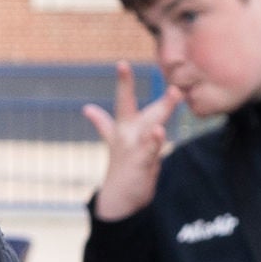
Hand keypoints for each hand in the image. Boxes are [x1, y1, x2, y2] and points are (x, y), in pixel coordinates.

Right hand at [82, 60, 179, 222]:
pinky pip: (150, 150)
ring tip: (174, 93)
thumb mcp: (113, 141)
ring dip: (161, 109)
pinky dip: (155, 141)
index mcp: (123, 127)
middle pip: (135, 107)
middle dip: (131, 89)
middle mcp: (127, 134)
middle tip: (131, 66)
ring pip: (150, 125)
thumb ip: (102, 124)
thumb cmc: (121, 166)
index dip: (124, 81)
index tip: (122, 63)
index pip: (124, 100)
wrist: (119, 199)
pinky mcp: (142, 163)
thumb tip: (87, 108)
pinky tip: (160, 132)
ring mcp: (134, 148)